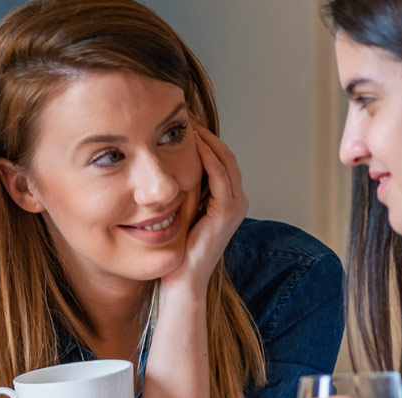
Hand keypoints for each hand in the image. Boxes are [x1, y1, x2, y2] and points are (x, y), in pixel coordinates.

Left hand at [161, 118, 246, 294]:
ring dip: (206, 138)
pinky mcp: (227, 213)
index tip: (182, 120)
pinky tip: (191, 143)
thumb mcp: (180, 211)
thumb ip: (182, 190)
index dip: (204, 137)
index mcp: (228, 200)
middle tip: (185, 113)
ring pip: (225, 160)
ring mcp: (235, 207)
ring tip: (187, 121)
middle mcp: (237, 201)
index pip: (220, 158)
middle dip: (206, 132)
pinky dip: (207, 156)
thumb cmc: (176, 251)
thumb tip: (164, 164)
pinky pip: (219, 175)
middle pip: (226, 154)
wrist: (181, 282)